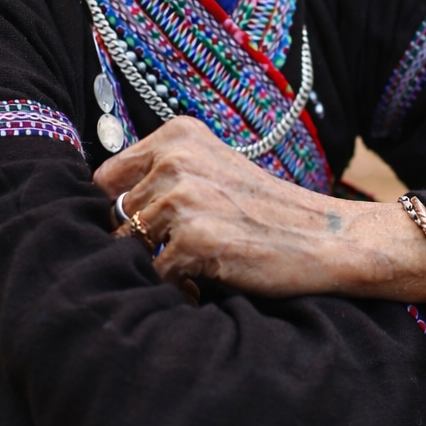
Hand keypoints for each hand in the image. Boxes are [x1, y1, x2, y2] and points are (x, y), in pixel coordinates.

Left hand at [93, 117, 425, 302]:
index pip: (105, 179)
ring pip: (130, 249)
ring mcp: (182, 199)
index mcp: (177, 136)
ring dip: (155, 269)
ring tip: (197, 268)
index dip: (118, 213)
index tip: (141, 233)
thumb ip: (160, 178)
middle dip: (139, 245)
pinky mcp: (192, 240)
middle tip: (182, 256)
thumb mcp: (214, 172)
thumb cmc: (267, 213)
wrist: (329, 239)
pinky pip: (154, 279)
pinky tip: (206, 283)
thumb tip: (97, 212)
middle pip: (115, 218)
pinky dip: (174, 290)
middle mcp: (174, 159)